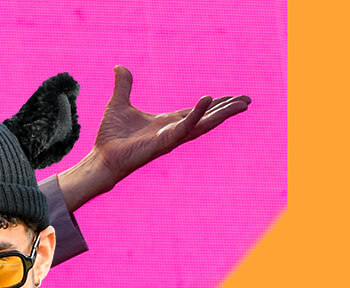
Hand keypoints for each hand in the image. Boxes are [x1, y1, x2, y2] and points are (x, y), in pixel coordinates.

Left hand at [59, 65, 251, 208]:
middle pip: (207, 117)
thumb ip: (123, 86)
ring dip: (222, 113)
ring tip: (242, 103)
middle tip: (247, 100)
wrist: (101, 158)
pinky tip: (207, 100)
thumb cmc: (110, 138)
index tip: (233, 97)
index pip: (197, 111)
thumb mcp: (118, 104)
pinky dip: (196, 114)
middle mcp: (173, 130)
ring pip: (203, 123)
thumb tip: (119, 67)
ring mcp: (171, 137)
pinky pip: (184, 126)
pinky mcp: (164, 142)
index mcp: (167, 122)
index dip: (214, 104)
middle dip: (227, 109)